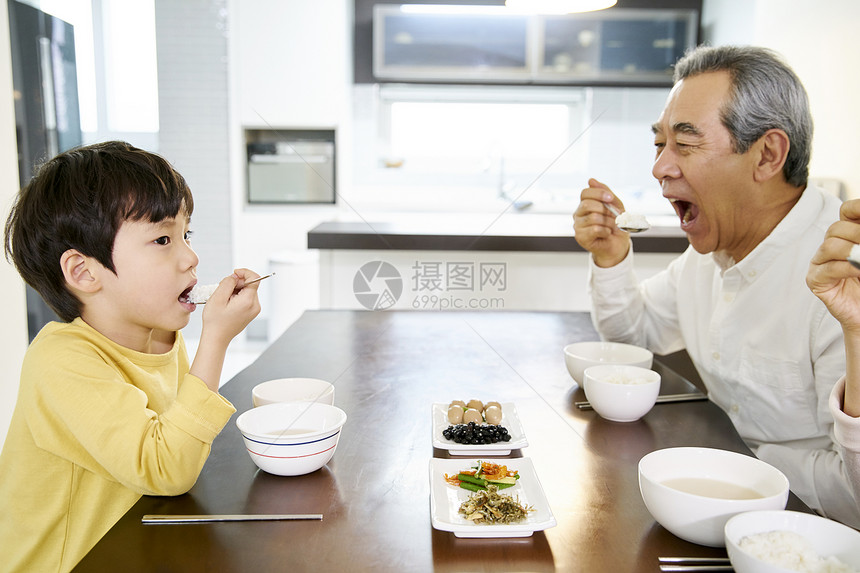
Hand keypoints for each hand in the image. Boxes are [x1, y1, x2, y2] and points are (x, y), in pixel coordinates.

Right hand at [200, 268, 262, 343]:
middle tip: (222, 289)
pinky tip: (227, 303)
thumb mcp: (217, 298)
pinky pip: (246, 298)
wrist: (216, 338)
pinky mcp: (251, 312)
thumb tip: (236, 276)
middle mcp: (255, 305)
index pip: (255, 278)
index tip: (234, 273)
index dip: (244, 272)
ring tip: (223, 299)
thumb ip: (228, 283)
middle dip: (236, 283)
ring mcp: (254, 310)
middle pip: (250, 284)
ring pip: (247, 290)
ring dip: (235, 290)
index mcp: (248, 301)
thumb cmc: (215, 321)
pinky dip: (237, 296)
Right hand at [572, 178, 630, 267]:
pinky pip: (595, 229)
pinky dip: (606, 231)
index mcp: (585, 204)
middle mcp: (578, 214)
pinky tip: (607, 233)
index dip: (598, 193)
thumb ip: (605, 192)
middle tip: (616, 216)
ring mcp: (578, 226)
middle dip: (605, 209)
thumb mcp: (615, 205)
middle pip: (587, 204)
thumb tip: (591, 180)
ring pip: (593, 217)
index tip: (610, 198)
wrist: (618, 244)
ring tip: (612, 227)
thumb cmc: (616, 225)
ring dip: (608, 222)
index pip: (585, 193)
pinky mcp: (580, 237)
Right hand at [807, 199, 859, 333]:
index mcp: (849, 235)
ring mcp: (820, 263)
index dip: (857, 208)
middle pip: (836, 228)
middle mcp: (832, 246)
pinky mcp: (815, 281)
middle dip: (858, 234)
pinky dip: (847, 269)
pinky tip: (859, 272)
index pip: (847, 211)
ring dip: (852, 252)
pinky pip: (827, 269)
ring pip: (829, 246)